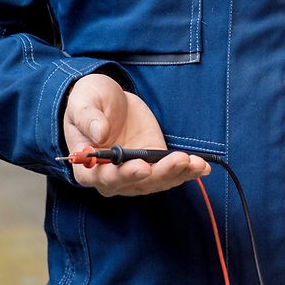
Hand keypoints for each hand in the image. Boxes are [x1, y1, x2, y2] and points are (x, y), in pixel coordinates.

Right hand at [62, 73, 208, 196]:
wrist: (106, 101)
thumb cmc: (87, 103)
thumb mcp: (82, 103)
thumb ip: (89, 118)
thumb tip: (100, 133)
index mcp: (87, 167)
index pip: (104, 178)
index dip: (124, 175)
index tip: (142, 167)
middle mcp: (111, 177)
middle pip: (137, 183)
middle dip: (160, 173)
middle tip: (179, 160)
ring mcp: (134, 173)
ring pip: (157, 181)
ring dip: (178, 173)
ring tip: (196, 163)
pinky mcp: (152, 164)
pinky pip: (169, 173)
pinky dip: (187, 171)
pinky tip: (202, 166)